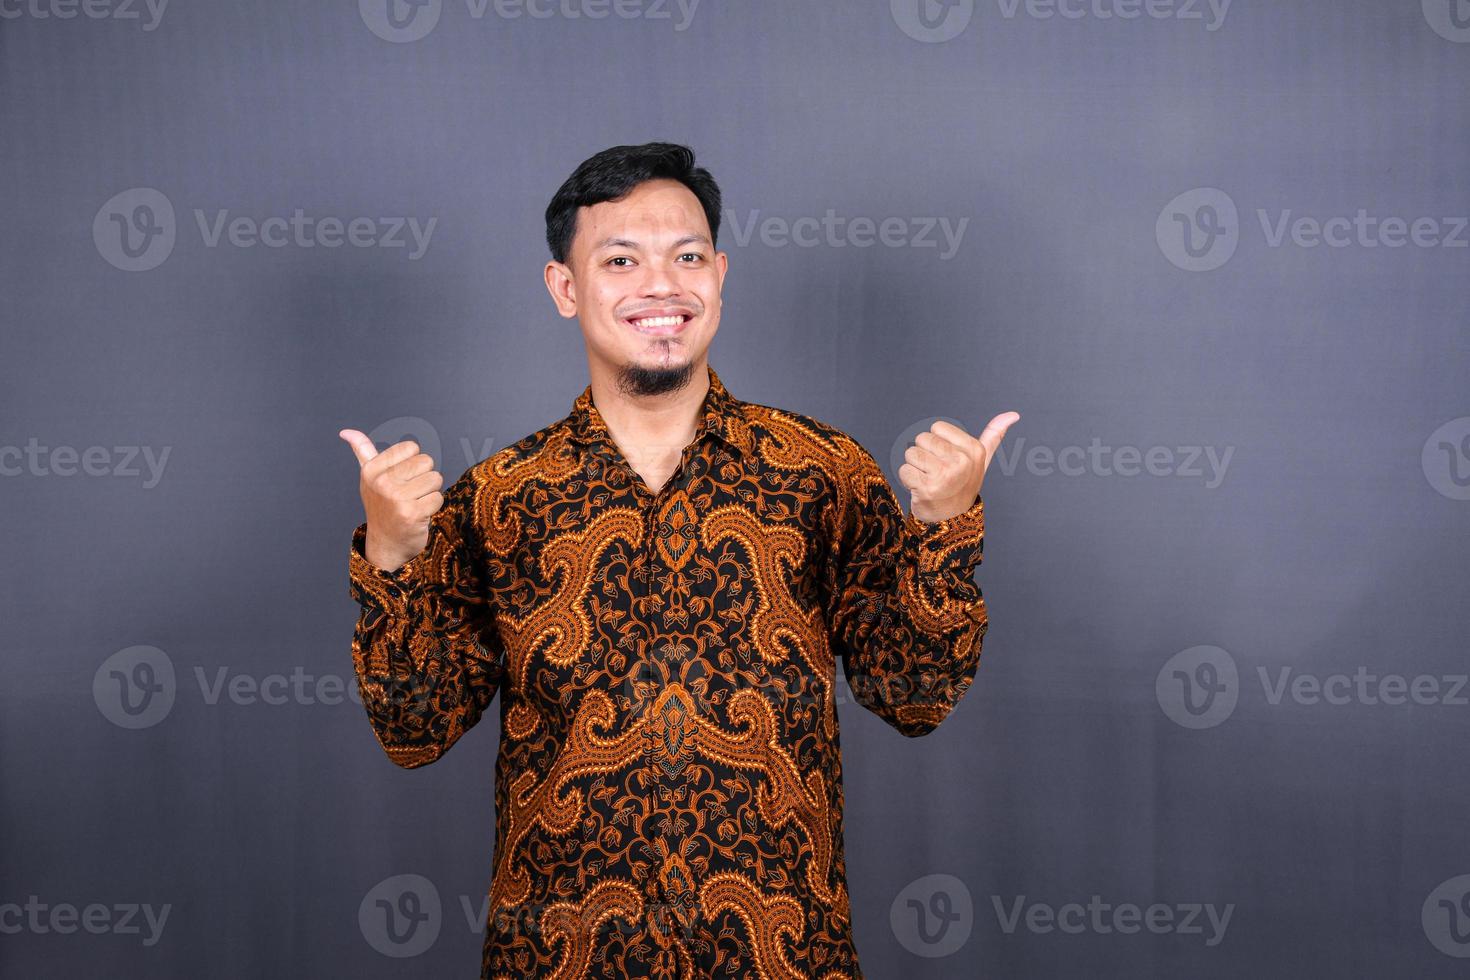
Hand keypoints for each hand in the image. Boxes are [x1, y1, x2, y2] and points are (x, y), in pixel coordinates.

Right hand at [339, 429, 445, 571]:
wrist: (386, 543)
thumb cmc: (381, 505)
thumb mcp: (369, 477)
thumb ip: (363, 451)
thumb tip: (347, 432)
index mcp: (371, 470)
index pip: (411, 447)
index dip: (412, 462)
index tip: (401, 477)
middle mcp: (382, 482)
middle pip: (426, 461)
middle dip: (423, 476)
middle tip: (410, 493)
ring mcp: (396, 498)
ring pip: (435, 478)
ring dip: (429, 492)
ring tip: (414, 502)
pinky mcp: (412, 513)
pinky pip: (438, 497)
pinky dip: (433, 506)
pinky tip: (419, 513)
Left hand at [899, 412, 1019, 523]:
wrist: (953, 520)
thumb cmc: (964, 484)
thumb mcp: (981, 460)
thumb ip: (993, 436)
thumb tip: (1013, 414)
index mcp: (974, 450)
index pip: (936, 428)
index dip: (937, 443)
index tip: (946, 459)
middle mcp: (961, 461)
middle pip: (922, 438)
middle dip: (924, 454)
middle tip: (935, 472)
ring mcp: (944, 475)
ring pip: (910, 453)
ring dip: (914, 467)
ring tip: (928, 480)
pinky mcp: (927, 488)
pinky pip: (904, 470)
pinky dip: (907, 480)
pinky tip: (920, 490)